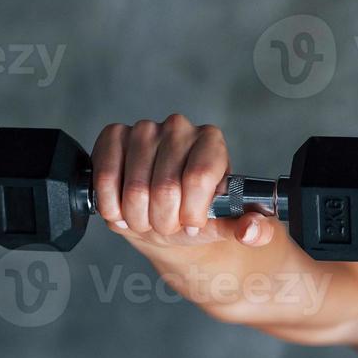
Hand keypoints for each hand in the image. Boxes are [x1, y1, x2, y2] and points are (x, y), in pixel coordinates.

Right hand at [91, 113, 277, 248]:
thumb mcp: (226, 225)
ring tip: (146, 220)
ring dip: (138, 218)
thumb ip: (252, 230)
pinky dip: (112, 205)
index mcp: (212, 142)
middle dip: (164, 221)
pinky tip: (122, 210)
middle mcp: (179, 127)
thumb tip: (251, 230)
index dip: (191, 212)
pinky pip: (106, 177)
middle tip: (166, 226)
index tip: (191, 224)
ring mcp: (144, 129)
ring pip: (134, 189)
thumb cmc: (196, 214)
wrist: (163, 211)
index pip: (199, 178)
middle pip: (165, 188)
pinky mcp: (114, 136)